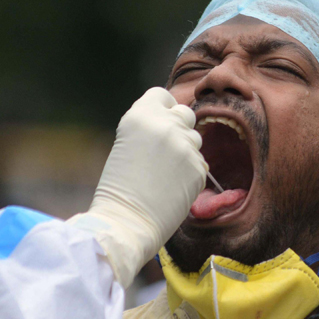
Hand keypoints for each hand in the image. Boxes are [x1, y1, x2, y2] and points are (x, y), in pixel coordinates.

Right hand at [69, 87, 206, 287]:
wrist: (126, 222)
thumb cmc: (118, 188)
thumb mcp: (126, 143)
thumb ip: (150, 128)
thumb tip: (175, 123)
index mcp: (140, 115)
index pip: (162, 95)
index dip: (162, 109)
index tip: (157, 124)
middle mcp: (165, 125)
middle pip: (185, 113)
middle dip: (177, 127)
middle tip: (163, 152)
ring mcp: (185, 147)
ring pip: (195, 139)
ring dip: (185, 151)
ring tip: (164, 173)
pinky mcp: (198, 168)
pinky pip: (200, 164)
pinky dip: (190, 174)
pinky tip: (172, 188)